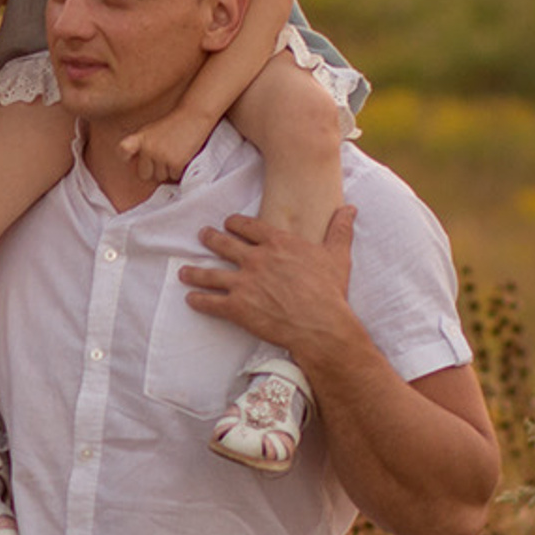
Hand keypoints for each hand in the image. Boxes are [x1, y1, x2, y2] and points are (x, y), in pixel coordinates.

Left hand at [119, 108, 213, 187]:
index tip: (132, 158)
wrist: (194, 115)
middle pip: (144, 174)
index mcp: (140, 138)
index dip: (126, 157)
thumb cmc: (174, 124)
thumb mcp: (151, 130)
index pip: (123, 151)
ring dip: (168, 171)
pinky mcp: (176, 162)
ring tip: (175, 154)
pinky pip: (174, 176)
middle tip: (164, 157)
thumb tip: (134, 164)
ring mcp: (161, 156)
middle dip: (153, 170)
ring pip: (160, 177)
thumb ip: (141, 145)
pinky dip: (179, 170)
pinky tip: (183, 156)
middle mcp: (148, 148)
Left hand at [178, 206, 359, 354]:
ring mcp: (243, 283)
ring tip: (184, 271)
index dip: (235, 223)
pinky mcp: (236, 307)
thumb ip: (339, 230)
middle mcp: (256, 259)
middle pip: (224, 244)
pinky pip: (210, 302)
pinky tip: (191, 299)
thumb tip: (349, 209)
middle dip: (210, 239)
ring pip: (210, 274)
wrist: (320, 325)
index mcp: (277, 243)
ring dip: (195, 272)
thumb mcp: (337, 256)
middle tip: (202, 236)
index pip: (248, 226)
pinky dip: (198, 300)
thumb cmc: (330, 291)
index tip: (228, 223)